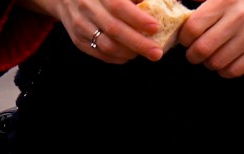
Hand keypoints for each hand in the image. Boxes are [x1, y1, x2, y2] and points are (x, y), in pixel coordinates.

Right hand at [23, 0, 162, 63]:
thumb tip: (164, 3)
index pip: (118, 6)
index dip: (137, 18)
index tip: (155, 27)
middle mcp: (87, 8)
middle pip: (114, 29)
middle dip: (139, 44)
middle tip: (157, 53)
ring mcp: (80, 26)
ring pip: (107, 45)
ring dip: (130, 52)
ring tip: (146, 53)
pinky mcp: (78, 40)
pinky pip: (100, 54)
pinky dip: (118, 57)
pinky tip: (130, 54)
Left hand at [182, 0, 243, 78]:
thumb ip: (202, 0)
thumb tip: (176, 6)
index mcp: (225, 1)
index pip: (193, 27)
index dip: (184, 38)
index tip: (186, 39)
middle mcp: (239, 18)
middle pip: (203, 48)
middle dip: (193, 55)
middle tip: (194, 53)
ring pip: (217, 62)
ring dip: (209, 63)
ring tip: (211, 57)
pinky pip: (235, 71)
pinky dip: (225, 71)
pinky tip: (225, 63)